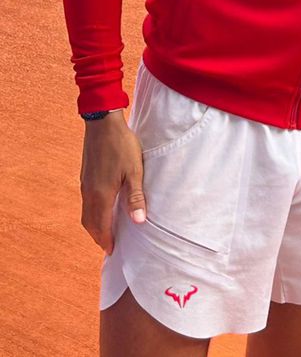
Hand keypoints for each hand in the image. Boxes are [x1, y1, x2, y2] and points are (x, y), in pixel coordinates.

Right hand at [80, 111, 145, 253]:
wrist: (103, 124)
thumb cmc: (122, 146)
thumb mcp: (134, 171)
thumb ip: (135, 197)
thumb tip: (139, 222)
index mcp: (101, 195)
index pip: (101, 226)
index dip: (107, 240)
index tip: (112, 251)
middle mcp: (89, 193)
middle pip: (90, 223)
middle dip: (99, 236)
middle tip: (109, 245)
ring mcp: (85, 184)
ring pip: (86, 213)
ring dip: (94, 225)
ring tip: (105, 230)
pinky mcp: (85, 176)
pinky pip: (86, 202)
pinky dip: (92, 212)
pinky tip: (102, 207)